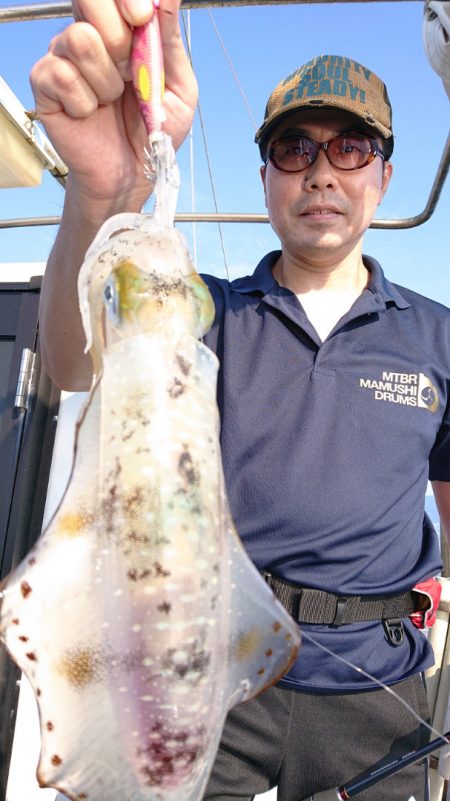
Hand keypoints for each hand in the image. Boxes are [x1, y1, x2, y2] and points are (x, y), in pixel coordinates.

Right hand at [30, 0, 196, 208]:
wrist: (132, 176)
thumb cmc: (153, 133)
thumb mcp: (179, 89)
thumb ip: (170, 42)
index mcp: (121, 32)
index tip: (141, 19)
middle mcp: (89, 38)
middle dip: (116, 33)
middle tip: (128, 69)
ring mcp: (64, 59)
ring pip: (79, 39)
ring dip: (106, 79)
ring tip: (112, 101)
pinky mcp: (46, 86)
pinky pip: (61, 75)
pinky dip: (85, 101)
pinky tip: (90, 113)